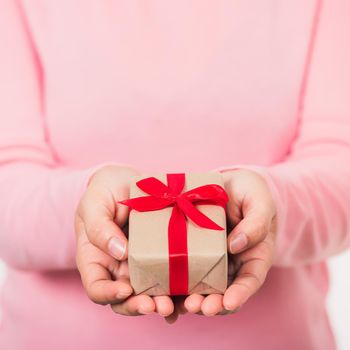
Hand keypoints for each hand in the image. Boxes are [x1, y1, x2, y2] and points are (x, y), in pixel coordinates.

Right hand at [75, 165, 174, 317]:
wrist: (127, 181)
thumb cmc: (105, 191)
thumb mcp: (95, 203)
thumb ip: (100, 227)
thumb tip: (119, 251)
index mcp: (96, 259)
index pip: (96, 288)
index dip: (109, 295)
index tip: (126, 289)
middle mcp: (118, 267)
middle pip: (125, 299)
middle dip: (140, 306)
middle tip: (157, 305)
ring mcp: (141, 263)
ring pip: (150, 292)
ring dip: (162, 302)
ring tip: (174, 304)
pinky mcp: (162, 255)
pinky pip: (170, 276)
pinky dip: (179, 289)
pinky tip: (190, 293)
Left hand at [183, 169, 276, 315]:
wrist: (229, 183)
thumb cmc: (250, 192)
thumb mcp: (259, 201)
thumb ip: (255, 223)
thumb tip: (236, 245)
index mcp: (254, 255)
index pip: (250, 280)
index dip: (240, 294)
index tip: (228, 302)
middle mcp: (232, 263)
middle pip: (223, 291)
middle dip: (211, 303)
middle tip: (197, 306)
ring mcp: (210, 259)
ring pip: (202, 286)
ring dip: (190, 299)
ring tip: (179, 303)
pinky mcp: (191, 251)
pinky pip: (183, 269)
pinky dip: (174, 283)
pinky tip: (162, 290)